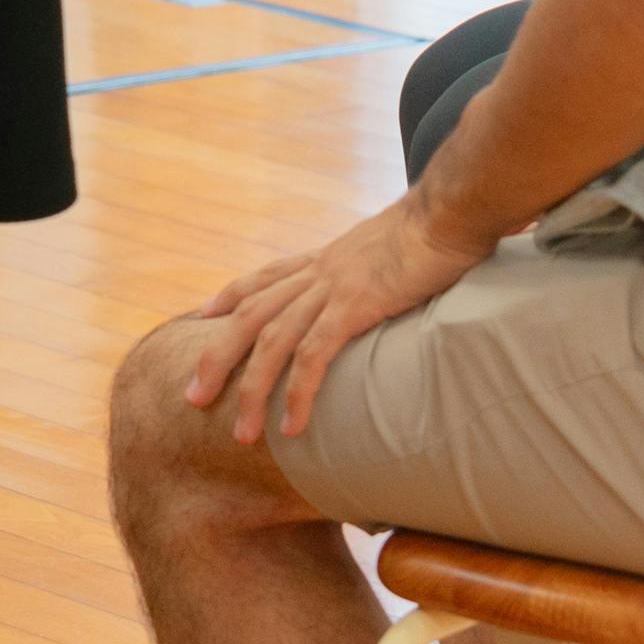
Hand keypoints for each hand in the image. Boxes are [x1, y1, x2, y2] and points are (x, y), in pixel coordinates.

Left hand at [178, 193, 496, 446]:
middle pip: (250, 315)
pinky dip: (298, 392)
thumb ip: (377, 267)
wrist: (450, 209)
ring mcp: (332, 287)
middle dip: (217, 358)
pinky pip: (315, 355)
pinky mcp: (356, 305)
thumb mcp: (393, 247)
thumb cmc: (436, 229)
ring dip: (252, 391)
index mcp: (325, 258)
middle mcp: (318, 271)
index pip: (265, 278)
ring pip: (273, 342)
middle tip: (193, 397)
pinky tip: (290, 427)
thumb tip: (388, 279)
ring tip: (240, 434)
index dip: (231, 295)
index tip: (205, 315)